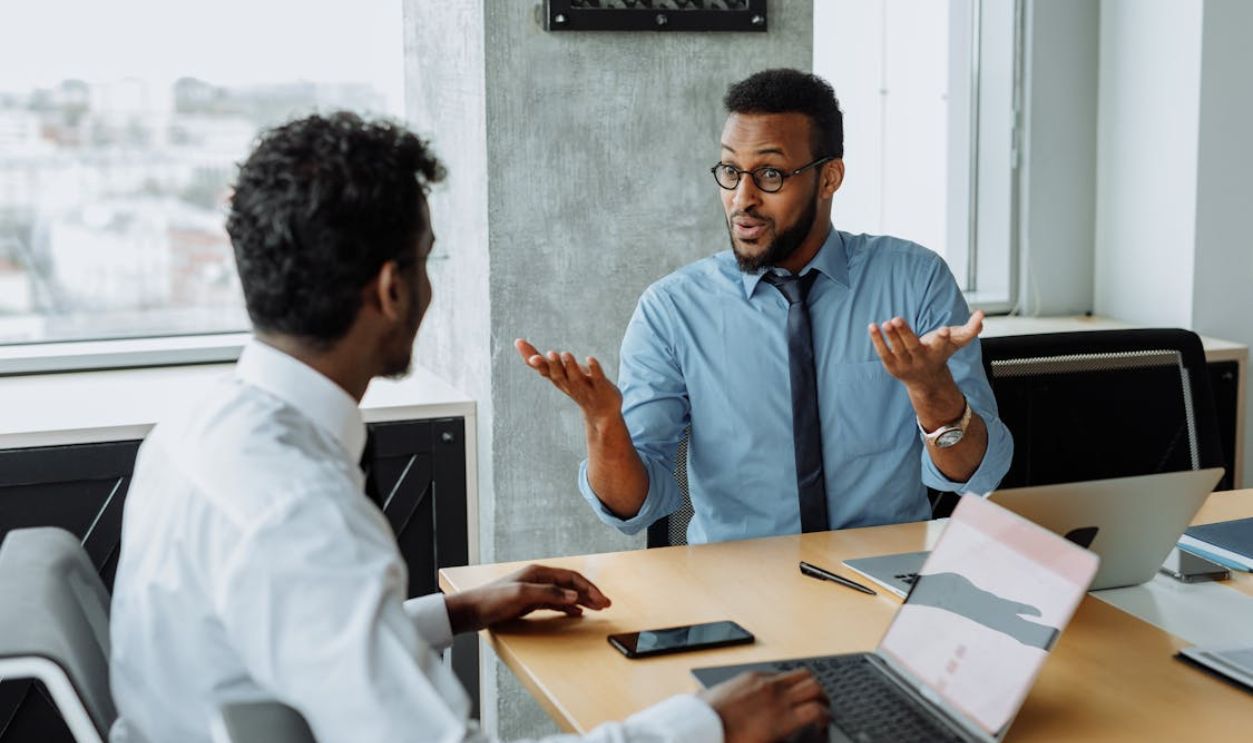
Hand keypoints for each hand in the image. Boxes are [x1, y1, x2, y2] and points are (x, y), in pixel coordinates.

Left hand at [444, 564, 610, 633]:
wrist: (470, 611)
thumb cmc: (492, 601)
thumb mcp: (522, 596)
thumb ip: (549, 594)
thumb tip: (574, 597)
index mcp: (538, 573)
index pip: (571, 578)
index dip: (589, 589)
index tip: (603, 601)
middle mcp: (539, 579)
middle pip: (571, 585)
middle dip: (590, 593)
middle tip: (607, 605)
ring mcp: (534, 590)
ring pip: (565, 594)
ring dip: (582, 601)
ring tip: (597, 609)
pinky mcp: (529, 602)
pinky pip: (555, 603)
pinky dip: (568, 607)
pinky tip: (577, 613)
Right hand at [514, 338, 622, 423]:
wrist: (601, 414)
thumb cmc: (577, 389)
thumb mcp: (558, 373)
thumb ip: (541, 361)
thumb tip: (517, 342)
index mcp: (559, 380)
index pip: (543, 370)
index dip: (533, 359)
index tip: (521, 343)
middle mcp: (570, 385)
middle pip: (559, 376)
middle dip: (554, 365)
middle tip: (549, 353)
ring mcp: (586, 388)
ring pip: (576, 378)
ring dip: (571, 366)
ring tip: (565, 354)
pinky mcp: (602, 388)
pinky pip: (597, 378)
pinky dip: (594, 369)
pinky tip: (590, 358)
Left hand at [699, 670, 829, 742]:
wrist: (700, 727)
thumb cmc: (729, 742)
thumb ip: (785, 737)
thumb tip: (793, 734)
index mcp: (782, 718)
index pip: (818, 710)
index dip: (826, 717)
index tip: (823, 722)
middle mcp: (776, 695)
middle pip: (815, 686)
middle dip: (823, 697)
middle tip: (821, 706)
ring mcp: (764, 682)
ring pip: (800, 673)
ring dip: (807, 684)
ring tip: (805, 695)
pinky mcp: (750, 675)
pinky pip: (777, 672)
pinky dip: (785, 680)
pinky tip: (779, 691)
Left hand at [868, 310, 984, 391]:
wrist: (926, 381)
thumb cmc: (940, 354)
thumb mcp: (957, 342)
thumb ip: (970, 329)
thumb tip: (982, 314)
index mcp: (938, 353)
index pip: (942, 346)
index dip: (943, 338)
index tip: (944, 329)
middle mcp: (922, 360)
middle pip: (913, 347)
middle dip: (905, 333)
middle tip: (896, 318)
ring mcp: (906, 365)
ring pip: (898, 350)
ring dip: (890, 336)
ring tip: (885, 322)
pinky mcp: (893, 366)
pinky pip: (884, 353)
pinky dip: (877, 340)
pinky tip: (872, 326)